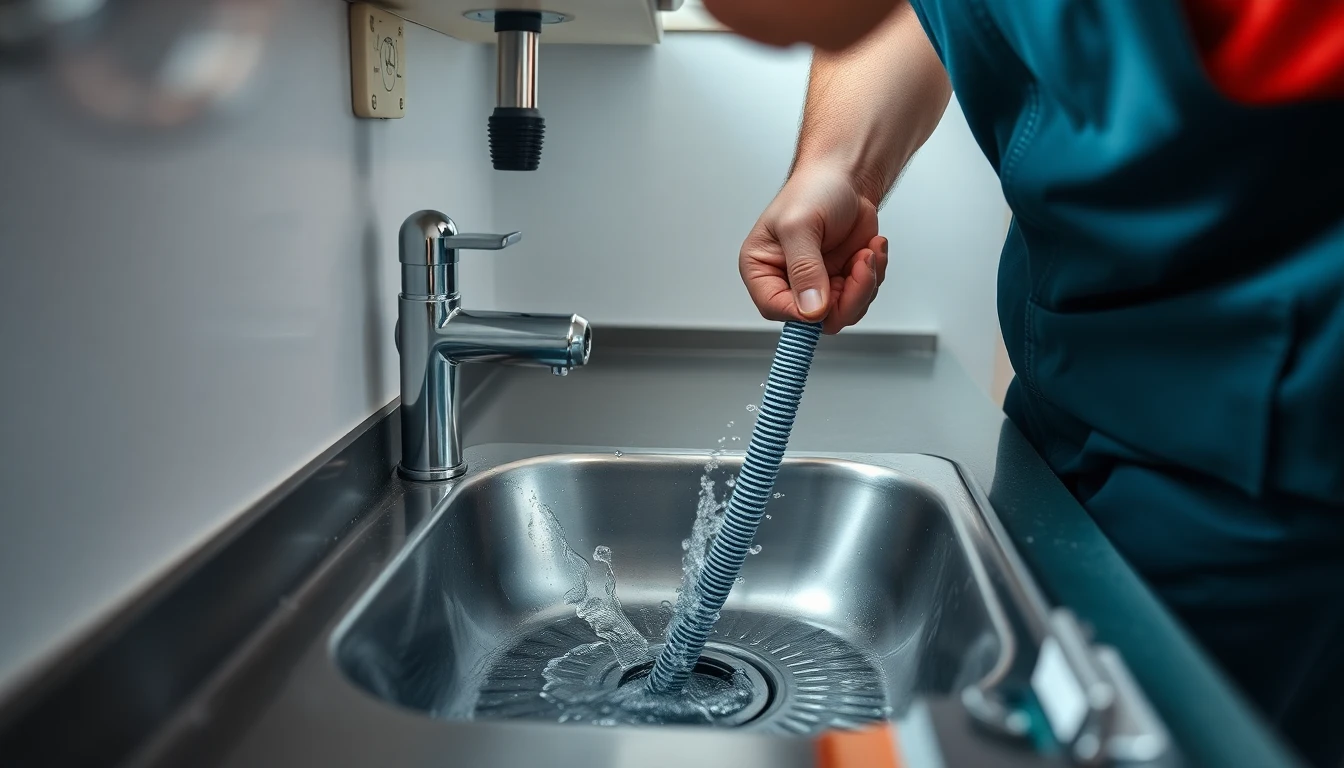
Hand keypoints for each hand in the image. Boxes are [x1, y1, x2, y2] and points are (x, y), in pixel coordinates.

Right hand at [739, 163, 888, 333]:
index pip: (774, 307)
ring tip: (867, 252)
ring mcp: (818, 283)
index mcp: (762, 268)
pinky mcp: (842, 280)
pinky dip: (874, 275)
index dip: (801, 312)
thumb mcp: (800, 226)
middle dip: (847, 296)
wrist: (846, 175)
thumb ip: (804, 269)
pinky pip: (861, 297)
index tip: (825, 300)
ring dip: (865, 283)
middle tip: (861, 266)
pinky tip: (871, 249)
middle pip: (815, 318)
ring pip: (843, 311)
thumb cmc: (814, 190)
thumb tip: (811, 309)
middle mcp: (787, 281)